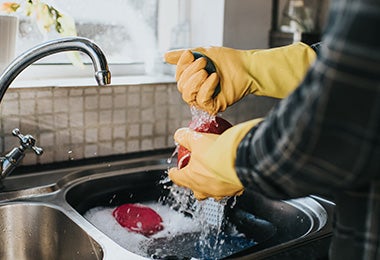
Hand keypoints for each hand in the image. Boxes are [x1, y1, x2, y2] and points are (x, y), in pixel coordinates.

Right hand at [164, 43, 315, 114]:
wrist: (245, 66)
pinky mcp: (214, 106)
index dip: (181, 66)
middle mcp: (197, 92)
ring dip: (196, 81)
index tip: (190, 54)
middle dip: (190, 73)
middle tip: (204, 63)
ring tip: (208, 71)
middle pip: (181, 87)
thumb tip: (164, 56)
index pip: (178, 77)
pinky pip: (202, 100)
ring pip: (188, 96)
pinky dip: (206, 87)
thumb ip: (183, 57)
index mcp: (193, 80)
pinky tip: (215, 78)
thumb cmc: (226, 60)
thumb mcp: (201, 53)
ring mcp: (205, 100)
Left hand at [168, 118, 262, 199]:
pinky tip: (231, 174)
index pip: (177, 178)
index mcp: (191, 178)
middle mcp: (204, 189)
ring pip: (213, 193)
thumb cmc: (218, 152)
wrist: (242, 158)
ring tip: (215, 174)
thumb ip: (186, 137)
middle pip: (195, 190)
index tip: (173, 171)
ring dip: (212, 185)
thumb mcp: (197, 140)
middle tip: (196, 173)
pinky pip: (230, 190)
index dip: (174, 173)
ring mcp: (220, 192)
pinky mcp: (234, 191)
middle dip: (194, 183)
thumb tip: (179, 135)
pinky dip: (229, 183)